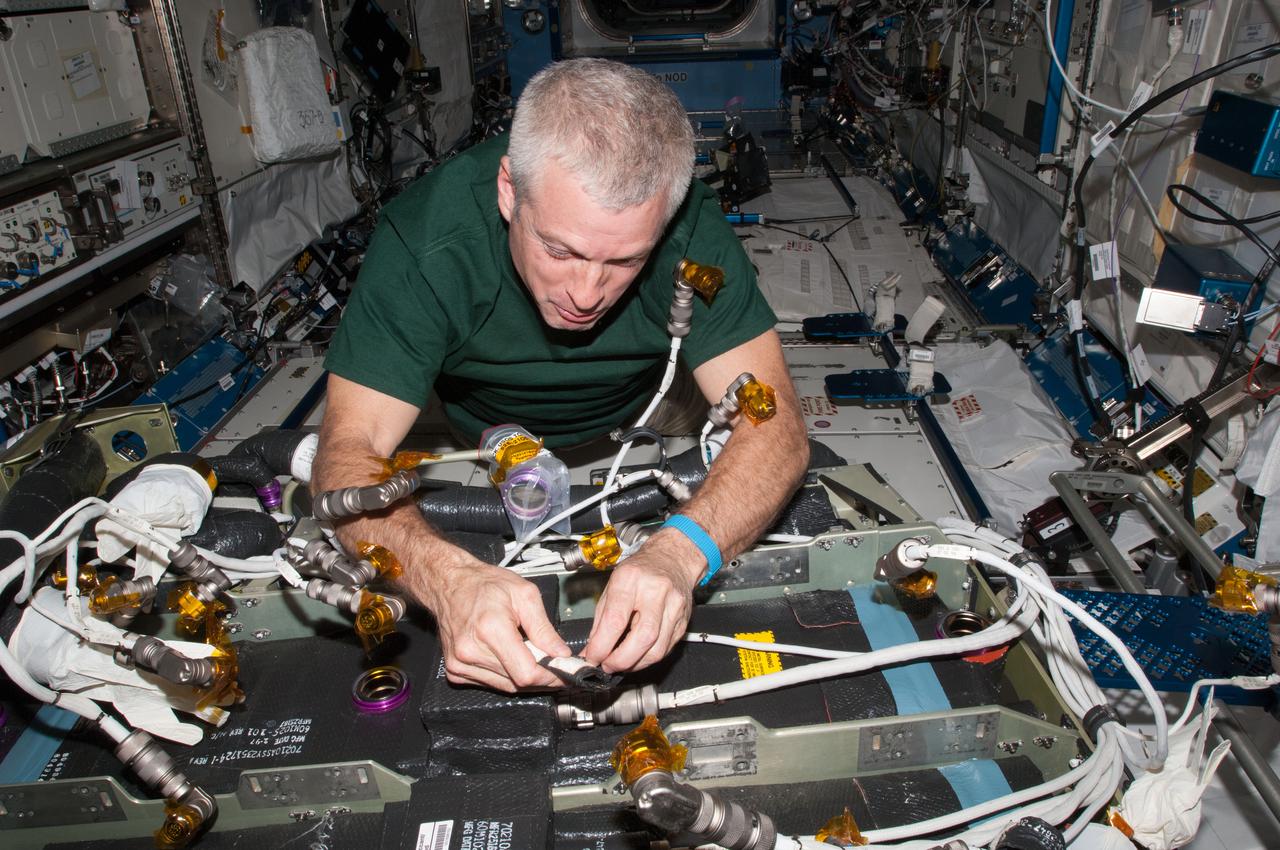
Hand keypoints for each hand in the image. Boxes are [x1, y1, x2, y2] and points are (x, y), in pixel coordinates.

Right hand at [421, 560, 571, 691]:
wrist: (450, 584)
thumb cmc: (484, 584)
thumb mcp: (524, 594)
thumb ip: (544, 628)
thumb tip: (560, 653)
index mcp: (490, 629)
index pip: (526, 672)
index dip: (550, 676)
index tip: (563, 672)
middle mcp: (471, 650)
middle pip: (517, 683)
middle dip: (540, 675)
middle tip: (551, 662)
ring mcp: (460, 663)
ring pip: (505, 686)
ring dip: (522, 676)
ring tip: (527, 654)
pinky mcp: (455, 671)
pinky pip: (490, 683)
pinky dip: (505, 675)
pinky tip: (506, 656)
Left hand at [582, 535, 700, 672]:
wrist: (672, 559)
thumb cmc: (640, 571)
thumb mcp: (612, 586)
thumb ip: (601, 620)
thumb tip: (591, 650)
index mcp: (631, 579)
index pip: (616, 620)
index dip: (602, 646)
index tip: (592, 657)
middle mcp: (656, 591)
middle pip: (642, 637)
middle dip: (621, 660)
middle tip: (607, 666)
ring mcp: (674, 607)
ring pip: (657, 649)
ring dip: (635, 664)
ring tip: (621, 663)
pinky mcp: (683, 621)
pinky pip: (666, 649)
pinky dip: (648, 658)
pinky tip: (637, 656)